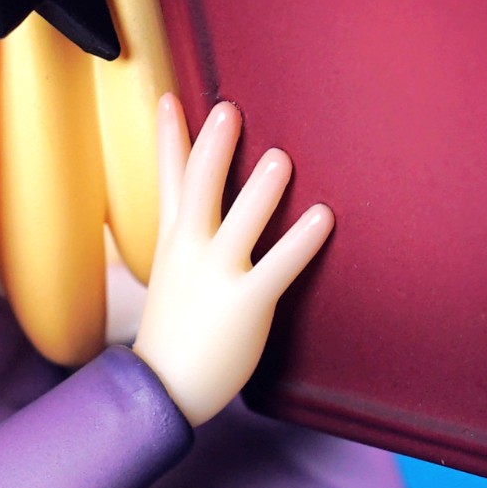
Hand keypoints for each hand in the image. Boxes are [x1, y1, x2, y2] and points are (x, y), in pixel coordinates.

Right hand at [133, 95, 333, 425]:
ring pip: (239, 220)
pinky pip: (278, 266)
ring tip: (279, 158)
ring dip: (261, 187)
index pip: (168, 179)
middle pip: (199, 186)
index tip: (170, 97)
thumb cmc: (175, 331)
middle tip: (229, 109)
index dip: (170, 138)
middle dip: (213, 146)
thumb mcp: (171, 276)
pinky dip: (302, 240)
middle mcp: (190, 251)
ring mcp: (216, 277)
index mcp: (173, 241)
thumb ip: (187, 240)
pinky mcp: (245, 304)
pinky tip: (323, 216)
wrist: (163, 389)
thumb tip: (198, 215)